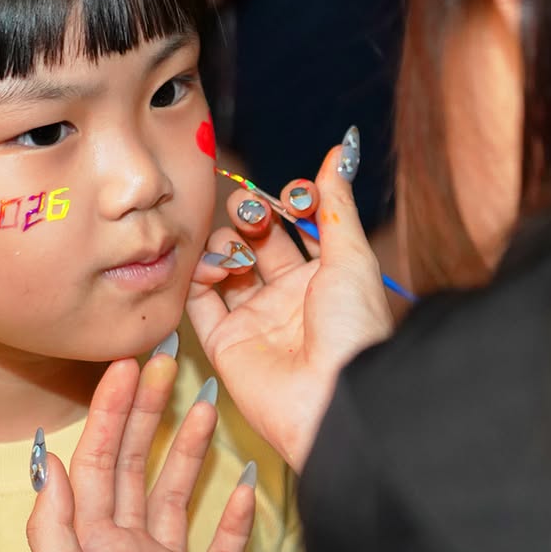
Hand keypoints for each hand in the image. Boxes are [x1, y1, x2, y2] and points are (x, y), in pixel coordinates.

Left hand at [27, 354, 257, 551]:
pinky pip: (220, 540)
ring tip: (206, 402)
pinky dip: (230, 509)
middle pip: (134, 465)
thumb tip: (48, 466)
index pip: (96, 463)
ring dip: (188, 448)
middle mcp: (126, 551)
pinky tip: (242, 476)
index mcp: (92, 548)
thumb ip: (55, 532)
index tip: (125, 366)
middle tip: (166, 365)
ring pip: (174, 492)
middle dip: (147, 413)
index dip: (109, 412)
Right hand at [189, 144, 394, 471]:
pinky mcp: (225, 343)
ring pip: (225, 265)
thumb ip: (336, 204)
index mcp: (325, 276)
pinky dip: (197, 278)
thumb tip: (340, 151)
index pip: (297, 226)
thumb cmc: (353, 331)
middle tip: (250, 214)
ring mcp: (255, 319)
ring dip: (224, 244)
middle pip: (257, 240)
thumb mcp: (351, 258)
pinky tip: (212, 267)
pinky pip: (198, 302)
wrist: (333, 400)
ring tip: (234, 249)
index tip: (291, 197)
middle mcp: (288, 296)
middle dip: (250, 217)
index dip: (289, 204)